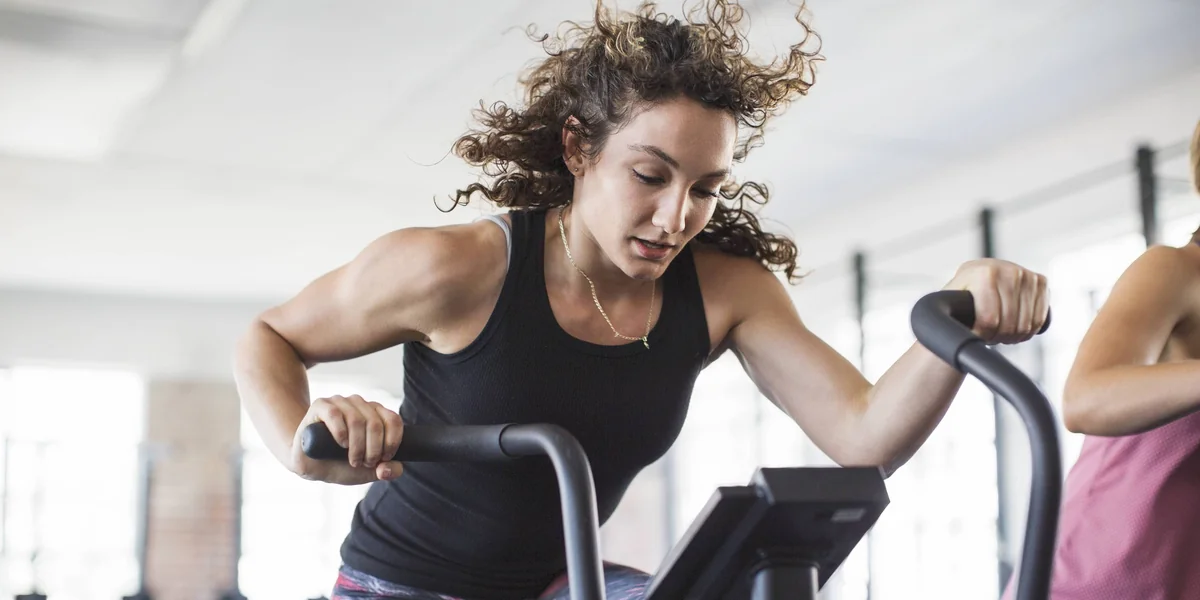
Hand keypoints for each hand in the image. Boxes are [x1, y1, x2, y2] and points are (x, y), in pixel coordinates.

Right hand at [290, 394, 404, 484]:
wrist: (309, 464)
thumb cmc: (339, 463)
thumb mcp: (366, 471)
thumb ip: (385, 470)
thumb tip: (396, 468)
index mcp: (374, 414)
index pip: (393, 420)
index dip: (393, 441)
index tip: (384, 459)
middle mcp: (359, 404)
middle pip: (376, 423)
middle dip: (373, 449)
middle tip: (364, 463)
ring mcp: (340, 402)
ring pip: (357, 419)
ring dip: (358, 445)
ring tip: (353, 460)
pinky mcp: (321, 405)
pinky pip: (335, 414)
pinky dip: (341, 433)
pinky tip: (341, 444)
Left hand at [944, 258, 1048, 344]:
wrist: (977, 281)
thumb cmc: (961, 297)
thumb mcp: (948, 302)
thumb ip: (945, 312)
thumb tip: (953, 333)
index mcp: (983, 272)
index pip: (990, 320)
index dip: (982, 335)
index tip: (974, 333)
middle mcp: (1007, 268)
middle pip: (1010, 325)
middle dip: (998, 336)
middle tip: (989, 334)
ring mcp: (1026, 274)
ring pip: (1026, 325)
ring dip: (1013, 336)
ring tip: (1000, 331)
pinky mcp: (1040, 281)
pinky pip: (1040, 319)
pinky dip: (1029, 330)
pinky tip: (1015, 325)